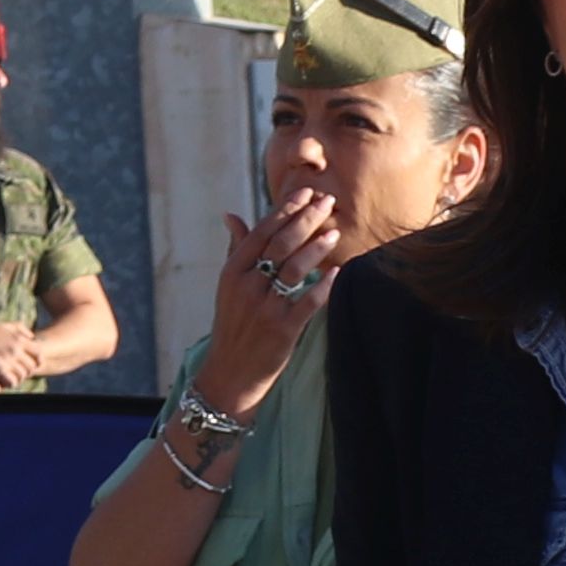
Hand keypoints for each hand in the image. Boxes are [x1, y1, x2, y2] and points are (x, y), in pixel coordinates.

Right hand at [202, 206, 334, 388]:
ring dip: (316, 247)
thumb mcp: (227, 287)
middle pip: (280, 244)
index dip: (286, 209)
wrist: (230, 372)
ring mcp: (264, 308)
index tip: (307, 192)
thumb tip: (232, 215)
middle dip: (306, 219)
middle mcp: (246, 286)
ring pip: (294, 268)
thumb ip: (236, 249)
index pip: (262, 232)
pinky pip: (307, 302)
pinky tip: (337, 272)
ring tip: (335, 233)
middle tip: (328, 202)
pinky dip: (323, 286)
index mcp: (233, 272)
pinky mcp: (282, 330)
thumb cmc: (233, 326)